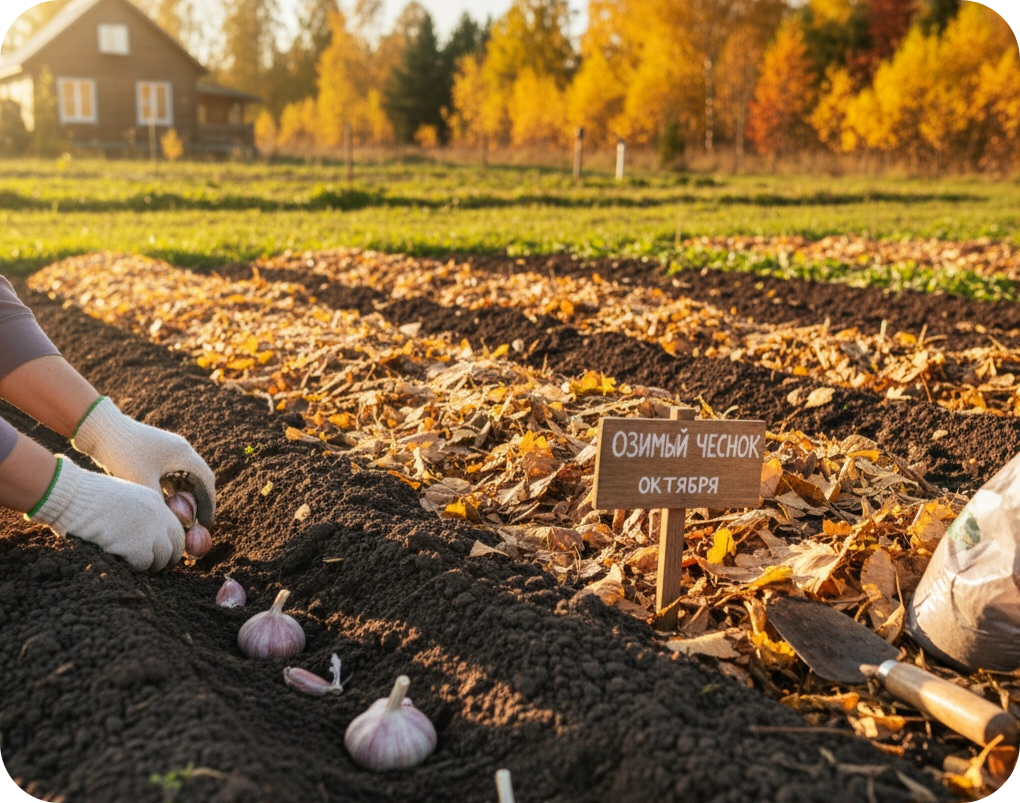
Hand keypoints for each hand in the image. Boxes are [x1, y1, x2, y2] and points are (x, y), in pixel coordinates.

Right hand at [29, 457, 185, 570]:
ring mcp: (148, 530)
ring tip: (134, 565)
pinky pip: (143, 564)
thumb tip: (143, 533)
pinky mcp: (135, 545)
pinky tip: (121, 562)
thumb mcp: (121, 498)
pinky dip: (134, 567)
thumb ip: (138, 512)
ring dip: (149, 565)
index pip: (175, 528)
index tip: (162, 554)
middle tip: (155, 567)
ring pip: (161, 557)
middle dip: (167, 559)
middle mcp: (157, 514)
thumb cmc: (85, 496)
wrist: (69, 495)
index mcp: (154, 500)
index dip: (170, 543)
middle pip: (175, 545)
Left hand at [72, 397, 215, 524]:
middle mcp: (181, 450)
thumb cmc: (122, 454)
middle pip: (198, 479)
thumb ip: (161, 506)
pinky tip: (164, 503)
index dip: (209, 504)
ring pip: (184, 477)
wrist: (99, 428)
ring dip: (184, 495)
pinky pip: (171, 472)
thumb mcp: (143, 484)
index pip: (206, 482)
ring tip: (180, 516)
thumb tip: (174, 527)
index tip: (206, 524)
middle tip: (195, 523)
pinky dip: (172, 488)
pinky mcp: (155, 451)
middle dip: (198, 502)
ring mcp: (168, 449)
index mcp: (184, 455)